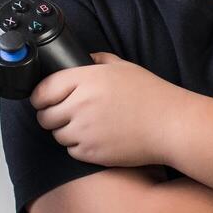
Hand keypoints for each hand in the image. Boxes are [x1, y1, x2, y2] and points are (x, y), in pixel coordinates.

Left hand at [30, 51, 191, 166]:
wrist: (171, 125)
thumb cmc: (151, 95)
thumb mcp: (124, 67)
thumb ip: (97, 60)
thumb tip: (82, 59)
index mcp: (86, 80)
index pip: (42, 91)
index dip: (41, 96)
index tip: (45, 99)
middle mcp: (80, 105)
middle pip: (44, 116)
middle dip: (51, 115)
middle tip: (67, 113)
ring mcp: (84, 131)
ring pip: (57, 135)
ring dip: (66, 131)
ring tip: (88, 125)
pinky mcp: (91, 152)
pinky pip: (72, 150)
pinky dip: (80, 146)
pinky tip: (98, 137)